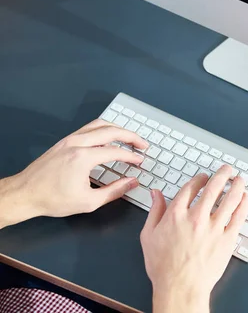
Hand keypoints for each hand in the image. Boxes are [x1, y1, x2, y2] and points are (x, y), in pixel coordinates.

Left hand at [0, 119, 147, 226]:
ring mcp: (69, 139)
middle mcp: (77, 143)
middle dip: (131, 136)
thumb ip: (115, 191)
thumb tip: (132, 182)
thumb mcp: (89, 202)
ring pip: (99, 124)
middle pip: (111, 131)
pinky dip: (104, 130)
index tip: (140, 161)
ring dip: (118, 129)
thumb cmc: (53, 200)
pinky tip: (109, 138)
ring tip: (129, 138)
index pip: (115, 151)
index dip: (132, 156)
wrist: (24, 194)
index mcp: (83, 157)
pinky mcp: (65, 141)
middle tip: (143, 145)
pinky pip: (89, 128)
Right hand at [140, 165, 247, 312]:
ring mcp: (214, 228)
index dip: (199, 179)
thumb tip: (156, 194)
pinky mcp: (227, 239)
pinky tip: (245, 198)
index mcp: (176, 214)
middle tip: (227, 170)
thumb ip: (155, 211)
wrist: (180, 287)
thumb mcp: (148, 236)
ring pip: (229, 199)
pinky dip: (243, 204)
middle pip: (213, 188)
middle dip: (222, 175)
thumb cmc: (164, 266)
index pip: (191, 188)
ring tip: (239, 179)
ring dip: (236, 186)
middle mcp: (196, 217)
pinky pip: (239, 217)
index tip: (204, 177)